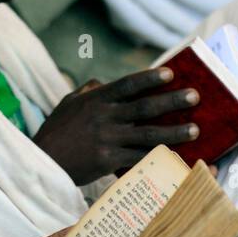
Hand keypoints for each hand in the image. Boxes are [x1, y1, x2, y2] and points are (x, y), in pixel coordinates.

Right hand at [32, 67, 201, 184]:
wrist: (42, 162)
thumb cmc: (55, 131)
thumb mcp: (68, 104)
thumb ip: (88, 91)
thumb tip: (103, 82)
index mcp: (95, 100)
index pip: (127, 85)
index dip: (150, 78)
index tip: (171, 73)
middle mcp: (103, 117)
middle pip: (144, 107)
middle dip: (172, 101)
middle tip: (195, 96)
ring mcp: (106, 140)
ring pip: (147, 134)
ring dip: (174, 132)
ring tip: (195, 130)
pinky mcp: (107, 161)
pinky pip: (139, 159)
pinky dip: (159, 159)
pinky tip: (176, 158)